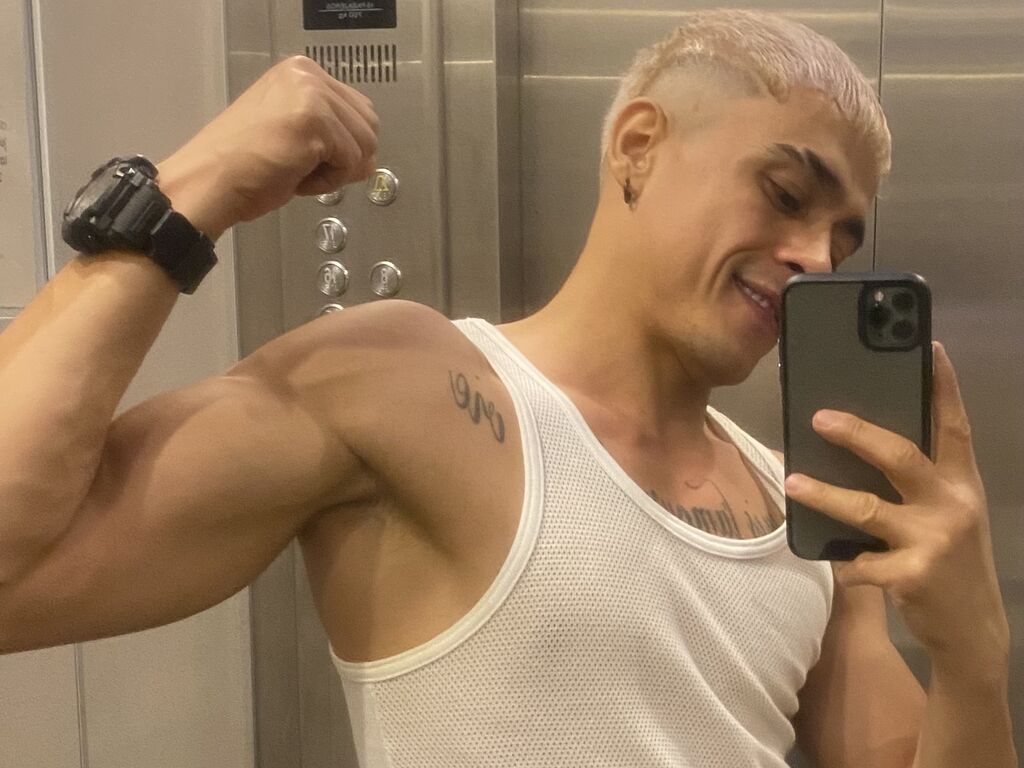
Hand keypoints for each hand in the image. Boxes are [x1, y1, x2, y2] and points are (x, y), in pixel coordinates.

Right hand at [155, 56, 378, 239]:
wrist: (210, 181)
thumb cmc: (244, 166)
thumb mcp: (297, 136)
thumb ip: (335, 135)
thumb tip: (371, 160)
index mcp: (302, 72)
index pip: (358, 110)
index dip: (341, 146)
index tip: (302, 154)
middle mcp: (309, 75)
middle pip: (368, 126)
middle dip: (343, 158)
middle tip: (300, 164)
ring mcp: (313, 95)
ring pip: (364, 146)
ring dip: (335, 171)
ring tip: (295, 168)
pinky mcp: (315, 122)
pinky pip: (351, 163)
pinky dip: (327, 182)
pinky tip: (293, 175)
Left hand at [784, 343, 1009, 671]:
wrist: (973, 629)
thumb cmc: (950, 557)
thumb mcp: (947, 512)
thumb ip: (918, 480)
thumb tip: (857, 442)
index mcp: (961, 482)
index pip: (953, 425)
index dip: (943, 386)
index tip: (931, 347)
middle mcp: (953, 504)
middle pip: (900, 456)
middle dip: (857, 433)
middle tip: (819, 417)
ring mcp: (933, 541)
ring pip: (866, 508)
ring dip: (824, 494)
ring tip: (793, 482)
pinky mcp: (912, 576)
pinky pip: (858, 562)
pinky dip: (840, 560)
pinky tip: (828, 557)